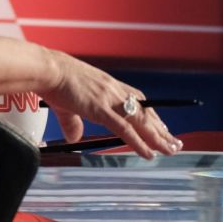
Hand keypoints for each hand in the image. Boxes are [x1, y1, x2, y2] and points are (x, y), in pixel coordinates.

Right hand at [43, 53, 181, 158]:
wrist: (48, 69)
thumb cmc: (54, 80)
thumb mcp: (67, 102)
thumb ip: (73, 121)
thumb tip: (74, 137)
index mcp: (108, 84)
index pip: (137, 99)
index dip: (151, 113)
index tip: (161, 125)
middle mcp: (113, 90)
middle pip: (144, 111)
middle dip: (161, 129)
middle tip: (174, 142)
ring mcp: (109, 99)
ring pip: (140, 121)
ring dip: (157, 137)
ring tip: (170, 149)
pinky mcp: (101, 109)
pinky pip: (125, 129)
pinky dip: (139, 142)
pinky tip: (149, 153)